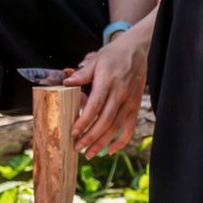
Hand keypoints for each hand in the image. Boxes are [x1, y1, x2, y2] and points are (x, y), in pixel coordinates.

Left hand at [64, 30, 148, 156]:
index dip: (84, 121)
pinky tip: (111, 150)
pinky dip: (122, 141)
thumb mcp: (96, 60)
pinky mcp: (136, 106)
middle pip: (105, 121)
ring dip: (102, 142)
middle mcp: (121, 93)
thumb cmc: (113, 55)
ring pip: (116, 127)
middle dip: (91, 137)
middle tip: (78, 148)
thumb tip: (66, 83)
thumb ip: (82, 74)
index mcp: (109, 81)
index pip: (95, 106)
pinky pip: (130, 127)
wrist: (137, 49)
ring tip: (90, 153)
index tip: (73, 132)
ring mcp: (130, 101)